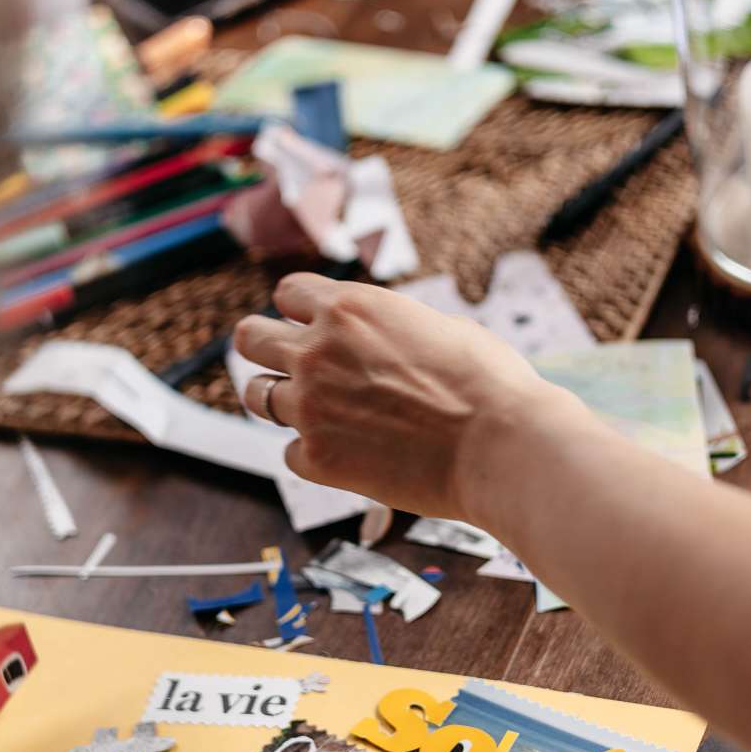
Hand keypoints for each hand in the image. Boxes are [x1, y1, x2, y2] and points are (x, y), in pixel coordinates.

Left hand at [234, 273, 575, 523]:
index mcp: (348, 307)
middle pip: (249, 338)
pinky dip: (312, 454)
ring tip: (313, 412)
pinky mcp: (317, 458)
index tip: (313, 326)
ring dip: (279, 401)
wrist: (501, 446)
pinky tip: (347, 455)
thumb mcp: (436, 326)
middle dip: (264, 347)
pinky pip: (290, 452)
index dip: (301, 310)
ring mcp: (310, 406)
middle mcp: (317, 351)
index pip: (287, 293)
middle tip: (285, 364)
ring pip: (257, 396)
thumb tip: (377, 339)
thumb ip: (387, 328)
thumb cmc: (488, 384)